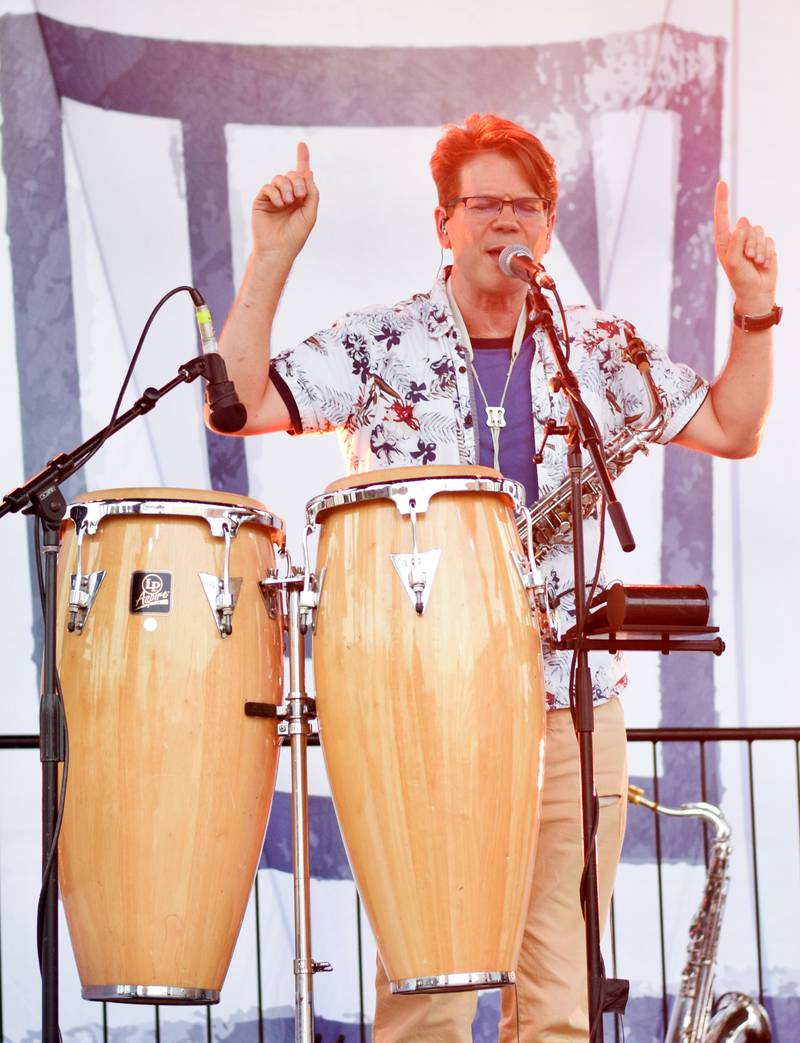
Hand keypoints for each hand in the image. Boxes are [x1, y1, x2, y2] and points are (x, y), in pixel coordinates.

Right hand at [251, 142, 318, 259]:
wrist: (278, 249)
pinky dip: (275, 192)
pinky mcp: (262, 200)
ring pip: (280, 178)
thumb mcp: (310, 213)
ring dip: (287, 187)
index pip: (301, 175)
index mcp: (300, 198)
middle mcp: (287, 195)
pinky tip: (280, 204)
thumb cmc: (295, 235)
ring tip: (288, 202)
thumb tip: (309, 172)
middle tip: (300, 196)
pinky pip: (268, 186)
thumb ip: (312, 193)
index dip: (302, 159)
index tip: (302, 144)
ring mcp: (274, 197)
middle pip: (292, 175)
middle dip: (298, 181)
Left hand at [714, 180, 776, 314]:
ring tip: (756, 262)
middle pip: (747, 226)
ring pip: (760, 231)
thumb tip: (743, 220)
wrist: (757, 292)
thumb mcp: (734, 262)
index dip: (722, 200)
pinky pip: (769, 240)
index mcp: (724, 241)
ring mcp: (751, 241)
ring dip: (759, 249)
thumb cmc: (741, 279)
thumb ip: (737, 241)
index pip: (722, 217)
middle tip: (748, 259)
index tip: (723, 183)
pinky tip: (764, 264)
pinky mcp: (764, 245)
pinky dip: (768, 253)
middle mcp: (737, 238)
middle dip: (750, 243)